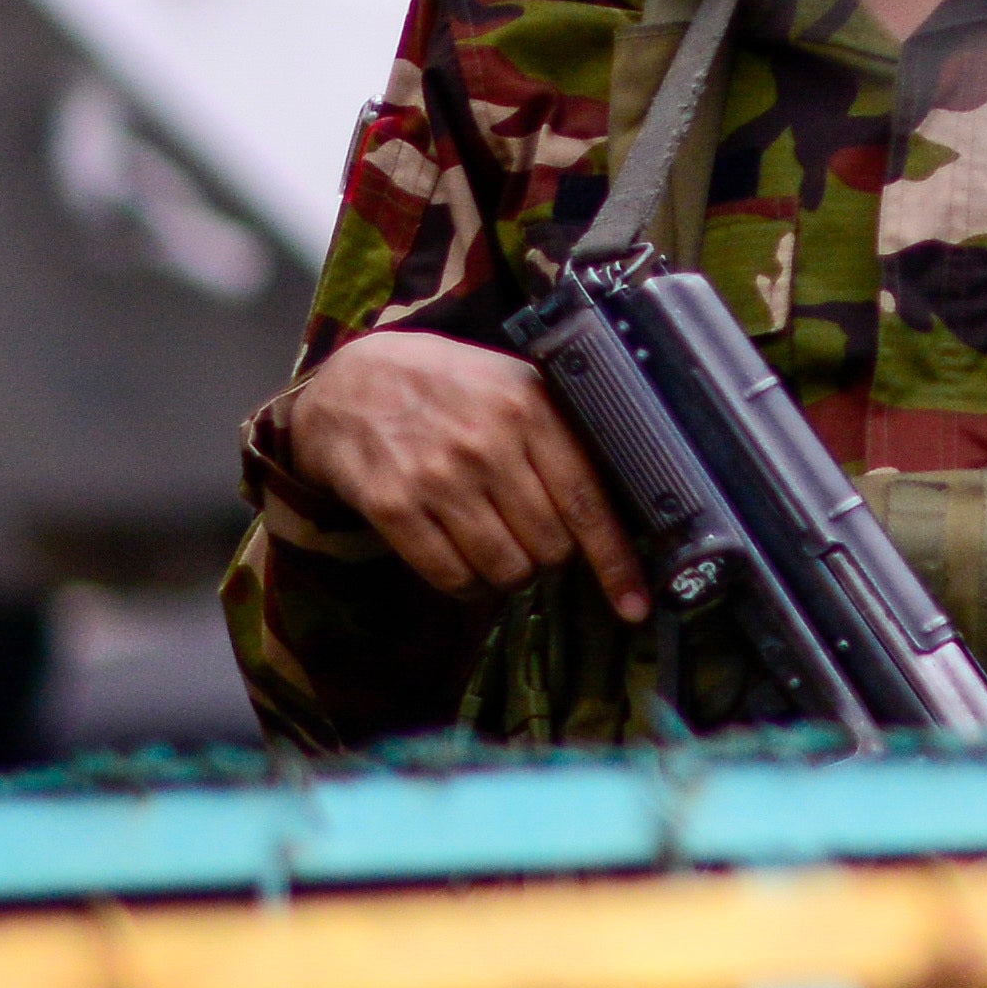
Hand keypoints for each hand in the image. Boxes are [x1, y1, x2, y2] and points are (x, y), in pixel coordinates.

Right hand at [273, 326, 641, 608]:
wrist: (353, 383)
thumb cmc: (449, 388)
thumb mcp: (513, 384)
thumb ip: (562, 432)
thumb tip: (619, 502)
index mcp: (529, 407)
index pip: (587, 503)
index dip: (614, 562)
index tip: (633, 604)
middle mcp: (486, 442)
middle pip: (550, 546)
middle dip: (550, 556)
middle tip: (533, 537)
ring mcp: (437, 476)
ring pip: (505, 569)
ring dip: (509, 573)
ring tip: (498, 546)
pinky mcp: (393, 505)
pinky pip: (451, 577)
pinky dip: (467, 584)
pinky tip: (465, 561)